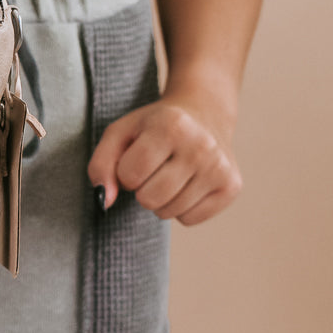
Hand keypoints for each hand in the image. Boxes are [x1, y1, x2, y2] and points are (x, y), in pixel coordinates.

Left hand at [87, 83, 242, 226]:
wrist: (203, 113)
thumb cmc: (153, 127)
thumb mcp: (120, 133)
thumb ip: (101, 165)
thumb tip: (105, 201)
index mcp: (172, 125)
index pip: (129, 176)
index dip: (125, 172)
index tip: (137, 157)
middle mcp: (201, 146)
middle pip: (150, 199)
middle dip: (142, 189)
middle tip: (154, 169)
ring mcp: (219, 167)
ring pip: (169, 212)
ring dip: (161, 200)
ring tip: (170, 174)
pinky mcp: (231, 187)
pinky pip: (189, 219)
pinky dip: (181, 208)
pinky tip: (188, 183)